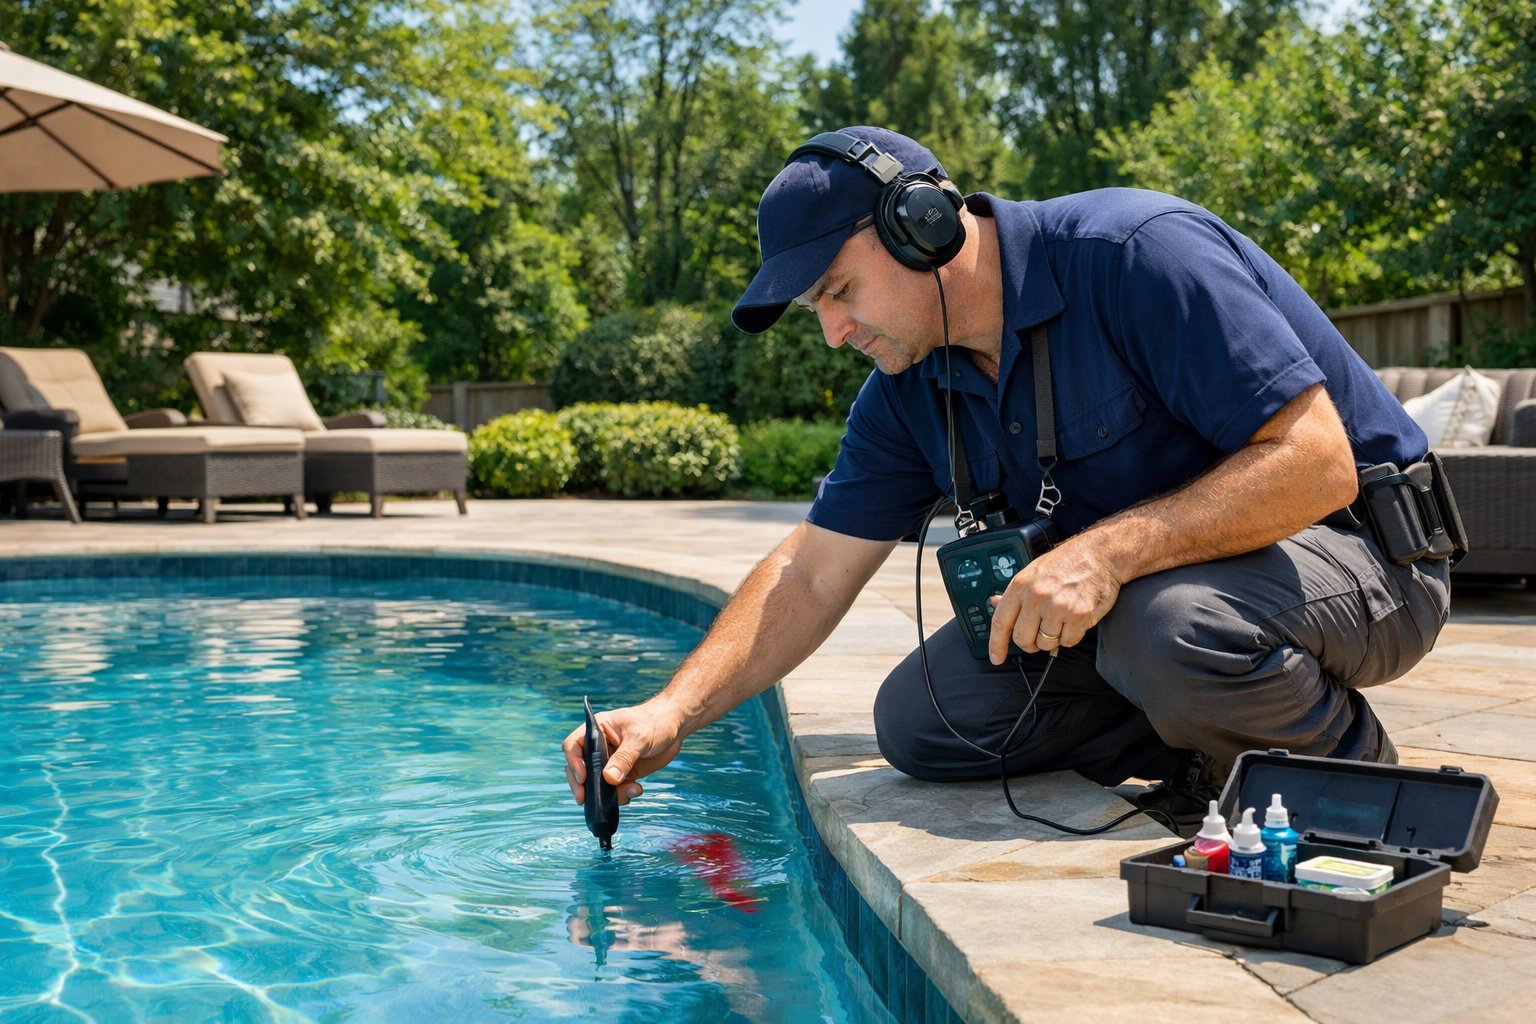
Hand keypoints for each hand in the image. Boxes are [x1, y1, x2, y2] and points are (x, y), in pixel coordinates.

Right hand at [562, 698, 685, 805]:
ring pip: (597, 783)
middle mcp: (600, 746)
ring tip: (629, 792)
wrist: (675, 726)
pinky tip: (636, 790)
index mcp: (598, 729)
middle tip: (586, 800)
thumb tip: (609, 779)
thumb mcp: (639, 738)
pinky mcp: (622, 772)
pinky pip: (614, 789)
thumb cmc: (655, 722)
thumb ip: (624, 758)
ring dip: (608, 793)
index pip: (574, 745)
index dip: (573, 762)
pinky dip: (622, 794)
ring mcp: (610, 761)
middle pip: (580, 768)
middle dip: (583, 786)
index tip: (583, 778)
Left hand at [986, 541, 1121, 663]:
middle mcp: (1037, 597)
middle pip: (1023, 638)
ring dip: (1052, 638)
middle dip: (1030, 643)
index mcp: (1021, 586)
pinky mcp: (1078, 615)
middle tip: (1038, 635)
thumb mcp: (1033, 572)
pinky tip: (1074, 619)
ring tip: (1060, 620)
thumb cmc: (1066, 562)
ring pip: (1046, 643)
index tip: (996, 657)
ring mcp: (1058, 607)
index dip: (996, 644)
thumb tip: (995, 603)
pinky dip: (1071, 635)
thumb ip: (1015, 593)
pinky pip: (1068, 641)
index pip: (1001, 621)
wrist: (1099, 554)